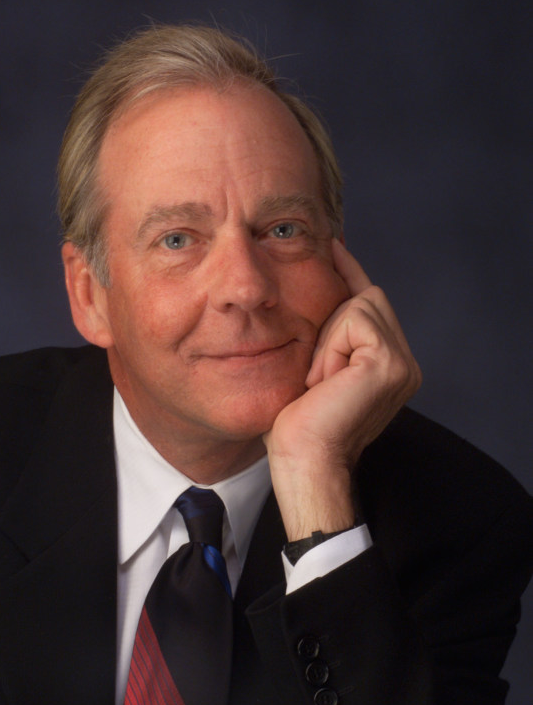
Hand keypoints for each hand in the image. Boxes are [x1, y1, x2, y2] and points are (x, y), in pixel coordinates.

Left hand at [264, 239, 421, 538]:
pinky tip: (325, 381)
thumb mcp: (313, 369)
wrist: (304, 460)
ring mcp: (403, 364)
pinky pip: (354, 320)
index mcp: (391, 366)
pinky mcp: (390, 363)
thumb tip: (319, 292)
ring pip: (360, 305)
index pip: (371, 304)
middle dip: (332, 320)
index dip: (350, 272)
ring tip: (320, 382)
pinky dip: (330, 347)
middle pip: (368, 298)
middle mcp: (406, 364)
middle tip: (316, 374)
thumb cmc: (298, 425)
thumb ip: (330, 339)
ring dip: (327, 339)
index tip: (331, 245)